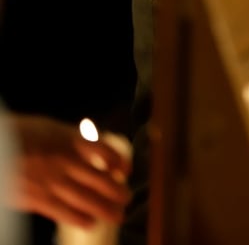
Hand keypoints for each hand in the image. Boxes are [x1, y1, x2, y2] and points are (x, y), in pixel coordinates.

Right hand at [6, 114, 131, 227]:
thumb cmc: (19, 134)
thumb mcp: (51, 127)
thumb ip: (73, 137)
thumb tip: (94, 142)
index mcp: (71, 140)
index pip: (107, 152)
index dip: (120, 163)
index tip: (126, 170)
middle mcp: (66, 161)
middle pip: (102, 181)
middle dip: (118, 192)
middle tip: (127, 197)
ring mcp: (52, 182)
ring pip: (87, 200)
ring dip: (106, 210)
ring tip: (117, 215)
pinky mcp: (36, 199)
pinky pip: (64, 213)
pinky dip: (80, 219)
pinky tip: (90, 222)